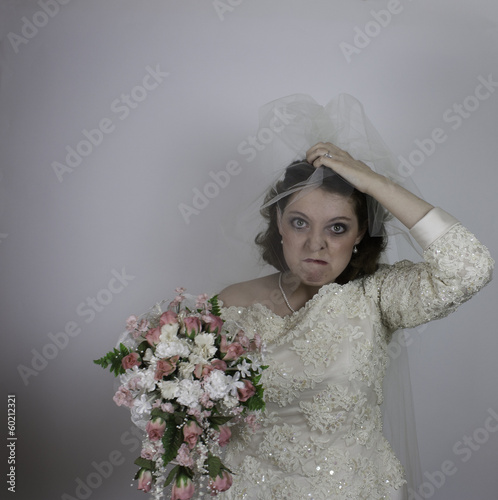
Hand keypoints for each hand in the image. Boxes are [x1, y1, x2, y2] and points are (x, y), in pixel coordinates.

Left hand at [307, 142, 432, 228]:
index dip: (317, 149)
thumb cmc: (364, 179)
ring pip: (319, 149)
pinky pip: (322, 159)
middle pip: (321, 143)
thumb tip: (344, 172)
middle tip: (308, 160)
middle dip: (311, 150)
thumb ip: (347, 168)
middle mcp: (341, 153)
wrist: (372, 181)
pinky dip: (317, 163)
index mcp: (344, 154)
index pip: (327, 144)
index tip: (313, 159)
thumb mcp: (354, 170)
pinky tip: (316, 169)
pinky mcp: (339, 165)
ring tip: (310, 164)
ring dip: (312, 155)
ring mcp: (340, 158)